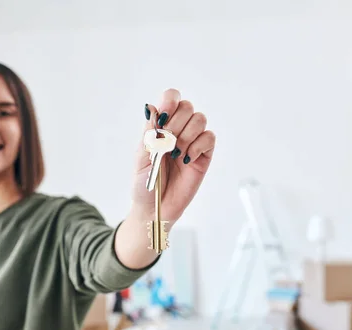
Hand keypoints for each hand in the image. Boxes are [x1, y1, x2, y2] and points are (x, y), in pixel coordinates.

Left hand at [130, 88, 215, 223]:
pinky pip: (209, 138)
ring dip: (187, 135)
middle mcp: (177, 130)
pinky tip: (187, 159)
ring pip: (200, 119)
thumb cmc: (144, 185)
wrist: (155, 209)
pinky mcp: (204, 155)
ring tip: (176, 154)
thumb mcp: (141, 157)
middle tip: (167, 145)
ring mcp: (192, 142)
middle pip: (187, 106)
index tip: (164, 117)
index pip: (171, 98)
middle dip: (176, 124)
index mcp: (159, 126)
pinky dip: (198, 145)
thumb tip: (150, 107)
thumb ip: (149, 133)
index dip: (170, 101)